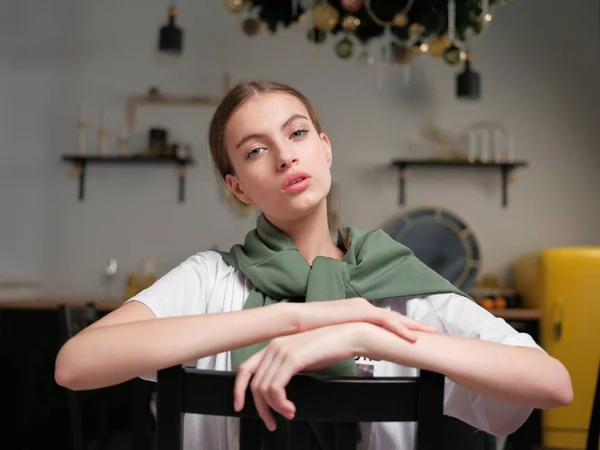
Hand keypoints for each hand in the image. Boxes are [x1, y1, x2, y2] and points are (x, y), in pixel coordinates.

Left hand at [233, 323, 358, 430]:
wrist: (348, 335)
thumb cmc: (330, 347)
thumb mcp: (301, 359)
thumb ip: (286, 370)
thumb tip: (277, 393)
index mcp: (274, 345)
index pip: (245, 368)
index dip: (238, 389)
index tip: (240, 406)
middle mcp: (274, 346)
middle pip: (255, 384)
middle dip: (261, 408)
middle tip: (272, 422)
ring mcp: (282, 350)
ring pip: (264, 388)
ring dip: (274, 408)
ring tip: (288, 414)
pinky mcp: (292, 358)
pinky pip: (275, 387)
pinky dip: (280, 403)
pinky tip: (290, 408)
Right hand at [289, 297, 435, 343]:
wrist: (296, 321)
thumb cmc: (310, 330)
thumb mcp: (334, 336)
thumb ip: (349, 340)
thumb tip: (360, 351)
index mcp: (356, 313)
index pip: (385, 320)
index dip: (402, 327)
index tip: (416, 334)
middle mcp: (362, 307)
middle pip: (394, 317)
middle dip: (414, 325)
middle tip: (432, 332)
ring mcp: (361, 308)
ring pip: (393, 318)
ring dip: (412, 326)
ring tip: (428, 334)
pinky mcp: (359, 312)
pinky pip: (385, 320)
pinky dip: (400, 328)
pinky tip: (411, 337)